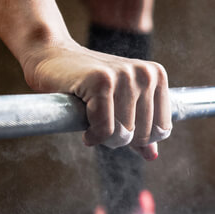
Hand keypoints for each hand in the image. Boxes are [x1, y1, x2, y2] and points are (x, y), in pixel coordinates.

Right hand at [21, 39, 170, 159]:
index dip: (139, 140)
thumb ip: (140, 128)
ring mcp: (124, 75)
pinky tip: (86, 131)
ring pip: (123, 134)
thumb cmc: (89, 84)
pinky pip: (104, 129)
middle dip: (120, 140)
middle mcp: (145, 73)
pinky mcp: (101, 81)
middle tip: (102, 126)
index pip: (162, 130)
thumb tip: (152, 156)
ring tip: (93, 123)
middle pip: (143, 134)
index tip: (120, 129)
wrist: (52, 57)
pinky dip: (93, 137)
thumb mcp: (121, 104)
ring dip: (104, 138)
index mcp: (157, 76)